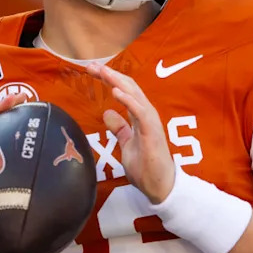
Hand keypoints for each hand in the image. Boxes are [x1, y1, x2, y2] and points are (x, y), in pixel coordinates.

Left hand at [85, 63, 175, 203]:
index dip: (108, 79)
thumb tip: (107, 113)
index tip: (92, 70)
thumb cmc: (146, 167)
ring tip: (103, 71)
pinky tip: (116, 93)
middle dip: (110, 75)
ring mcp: (150, 123)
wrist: (160, 187)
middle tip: (92, 65)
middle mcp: (146, 114)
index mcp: (140, 116)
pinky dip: (129, 101)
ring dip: (118, 82)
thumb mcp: (127, 144)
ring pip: (135, 95)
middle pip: (128, 88)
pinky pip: (141, 113)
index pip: (124, 91)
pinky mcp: (152, 133)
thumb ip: (119, 128)